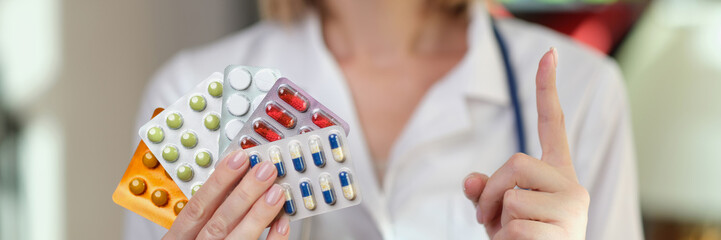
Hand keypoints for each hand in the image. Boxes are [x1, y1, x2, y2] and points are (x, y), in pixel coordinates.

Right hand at [164, 150, 289, 239]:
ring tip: (277, 191)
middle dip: (244, 193)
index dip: (218, 182)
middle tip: (265, 170)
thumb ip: (206, 216)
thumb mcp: (188, 237)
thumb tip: (233, 182)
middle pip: (219, 222)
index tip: (238, 158)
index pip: (197, 208)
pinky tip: (283, 223)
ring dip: (259, 215)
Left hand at [463, 48, 589, 239]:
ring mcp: (573, 208)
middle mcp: (571, 185)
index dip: (547, 90)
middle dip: (490, 190)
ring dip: (495, 220)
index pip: (553, 126)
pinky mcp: (565, 231)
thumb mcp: (498, 214)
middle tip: (487, 218)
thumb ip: (486, 191)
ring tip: (511, 238)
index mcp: (557, 175)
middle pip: (516, 162)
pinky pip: (514, 226)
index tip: (549, 54)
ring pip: (511, 196)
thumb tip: (470, 181)